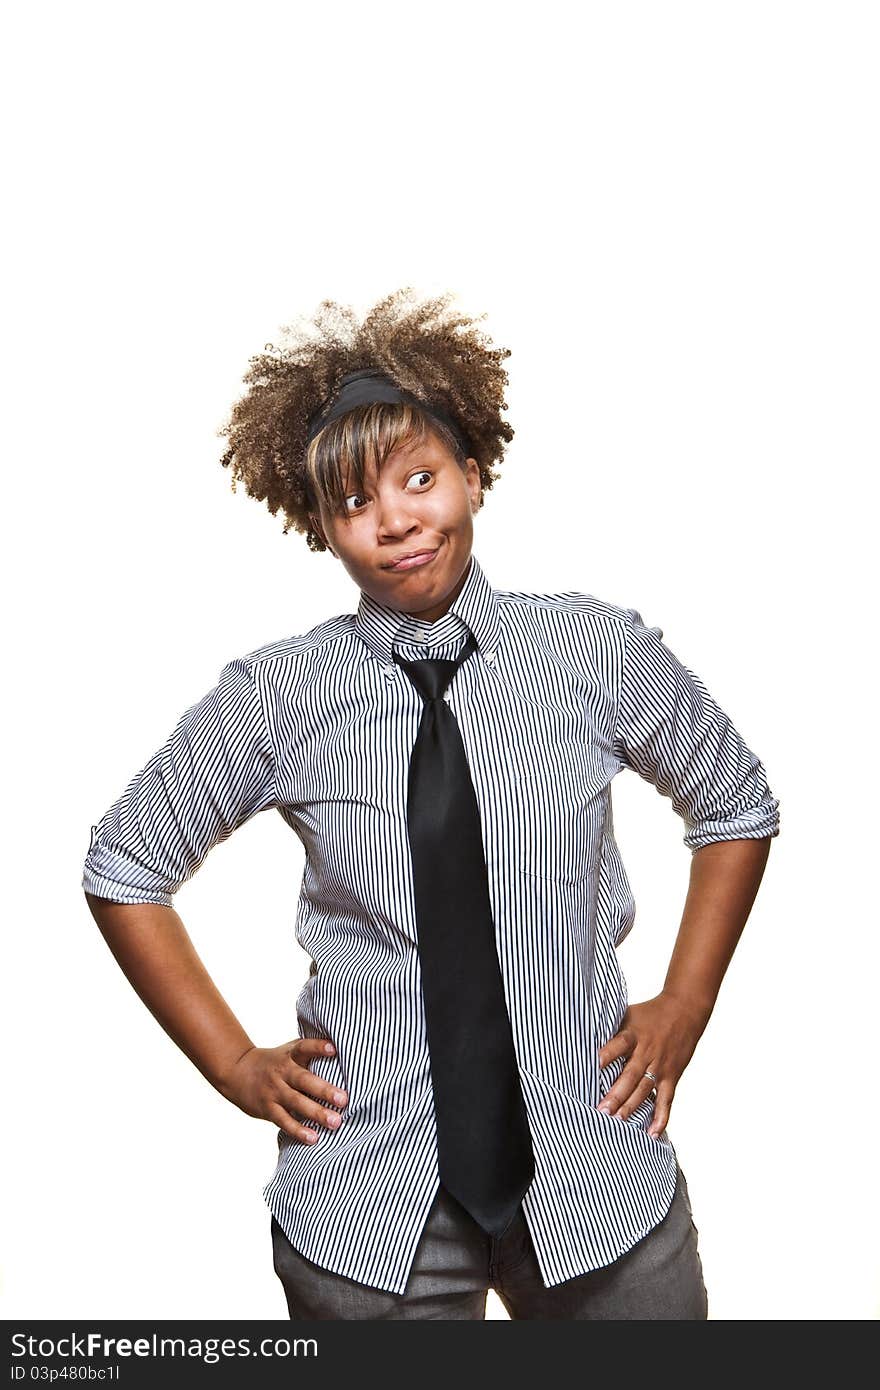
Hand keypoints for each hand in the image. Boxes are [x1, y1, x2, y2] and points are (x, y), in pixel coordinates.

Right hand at [217, 1038, 347, 1143]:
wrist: (237, 1071)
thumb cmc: (275, 1062)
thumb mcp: (289, 1051)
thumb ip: (311, 1052)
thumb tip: (346, 1050)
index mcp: (290, 1055)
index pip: (304, 1047)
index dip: (318, 1047)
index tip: (334, 1049)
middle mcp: (282, 1072)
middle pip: (304, 1080)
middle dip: (324, 1090)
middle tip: (344, 1099)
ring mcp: (274, 1091)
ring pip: (296, 1102)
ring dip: (316, 1113)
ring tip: (336, 1122)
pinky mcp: (268, 1109)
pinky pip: (284, 1121)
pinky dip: (298, 1130)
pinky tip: (313, 1138)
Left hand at [596, 991, 708, 1137]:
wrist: (685, 1010)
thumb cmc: (650, 1013)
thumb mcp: (628, 1015)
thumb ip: (610, 1030)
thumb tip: (581, 1040)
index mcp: (633, 1034)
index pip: (618, 1045)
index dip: (606, 1055)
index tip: (592, 1067)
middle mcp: (647, 1052)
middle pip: (629, 1075)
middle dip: (615, 1094)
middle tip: (601, 1111)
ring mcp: (660, 1066)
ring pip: (644, 1090)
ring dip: (631, 1108)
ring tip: (617, 1123)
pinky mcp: (672, 1076)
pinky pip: (666, 1100)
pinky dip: (660, 1118)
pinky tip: (652, 1133)